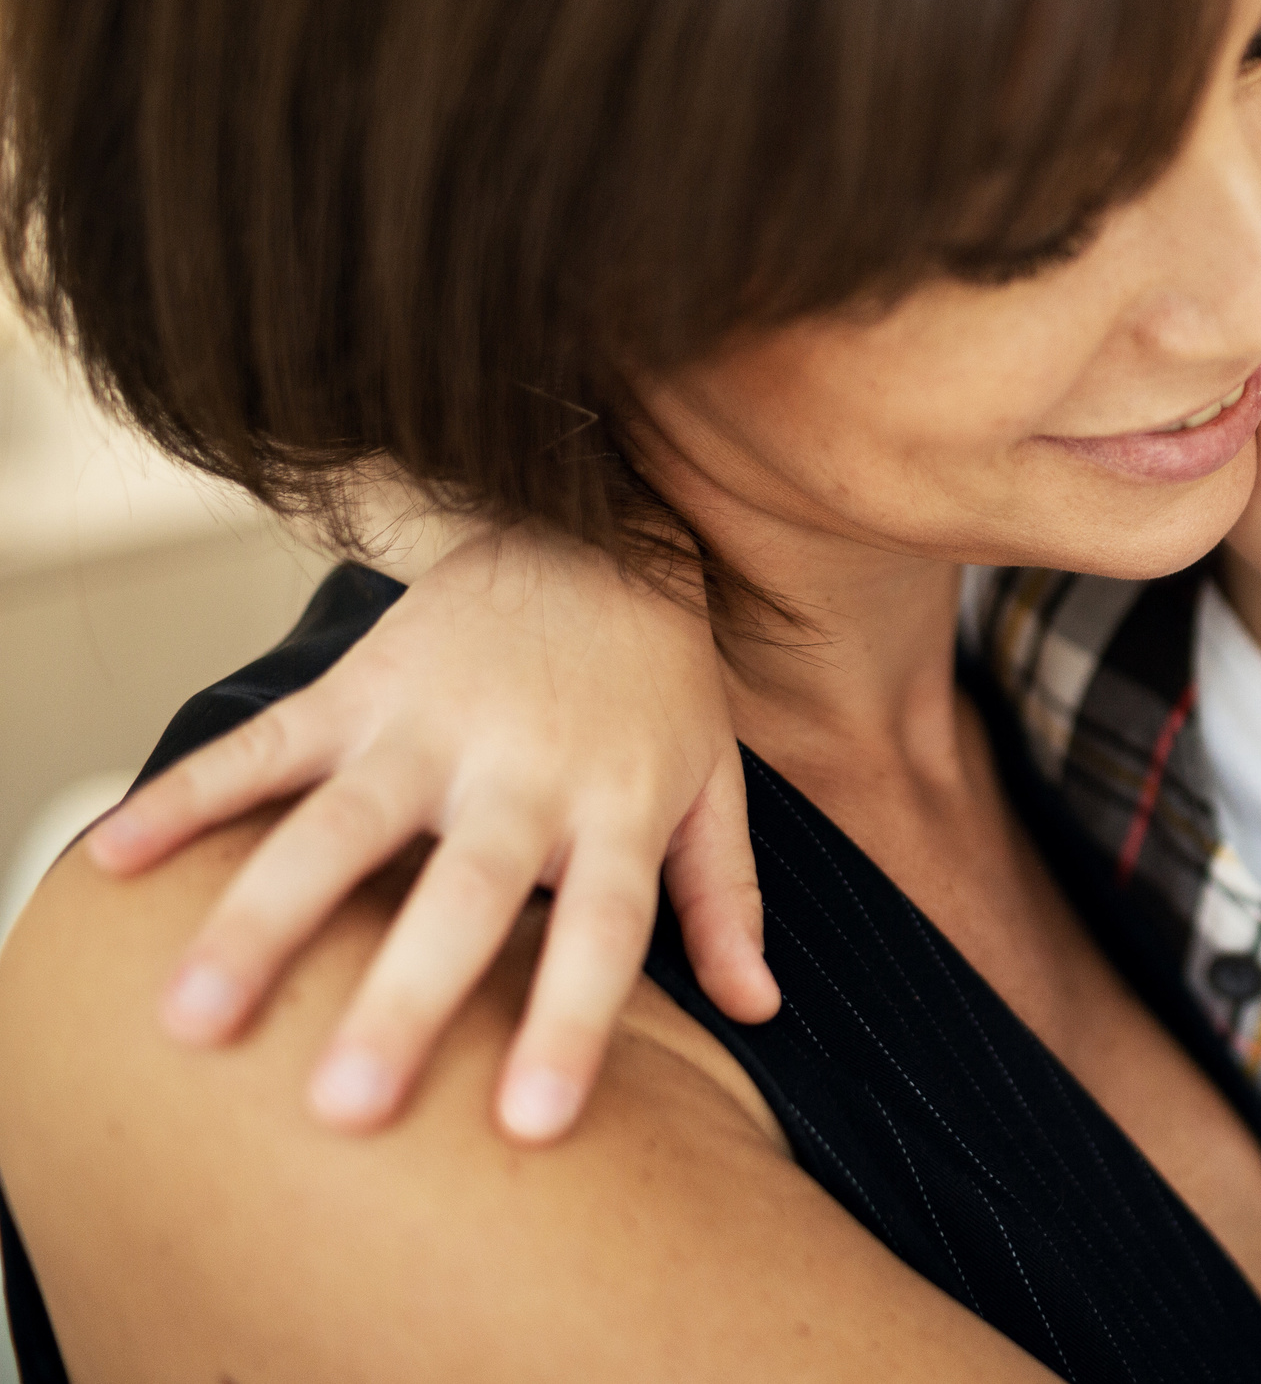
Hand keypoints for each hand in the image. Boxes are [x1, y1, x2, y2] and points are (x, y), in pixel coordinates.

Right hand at [83, 527, 778, 1143]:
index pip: (602, 931)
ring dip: (260, 920)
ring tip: (191, 1021)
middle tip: (343, 1108)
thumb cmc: (655, 685)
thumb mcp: (713, 781)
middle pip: (460, 896)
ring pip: (336, 827)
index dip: (570, 1023)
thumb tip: (761, 1012)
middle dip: (402, 1001)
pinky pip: (264, 744)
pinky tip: (112, 861)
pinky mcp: (359, 683)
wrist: (600, 523)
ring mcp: (431, 724)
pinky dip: (186, 796)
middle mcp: (522, 770)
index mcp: (616, 806)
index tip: (531, 1125)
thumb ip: (725, 898)